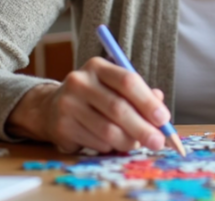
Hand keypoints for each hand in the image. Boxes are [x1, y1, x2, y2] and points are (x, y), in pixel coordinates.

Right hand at [6, 56, 169, 153]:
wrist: (50, 108)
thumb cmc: (94, 97)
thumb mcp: (114, 88)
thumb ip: (139, 96)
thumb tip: (161, 112)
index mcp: (98, 67)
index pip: (127, 81)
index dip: (148, 101)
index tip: (164, 119)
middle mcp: (80, 82)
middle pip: (118, 108)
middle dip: (142, 128)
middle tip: (158, 142)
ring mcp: (68, 104)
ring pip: (108, 130)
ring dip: (128, 141)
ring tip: (135, 144)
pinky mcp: (62, 127)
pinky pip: (96, 143)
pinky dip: (110, 147)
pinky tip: (111, 143)